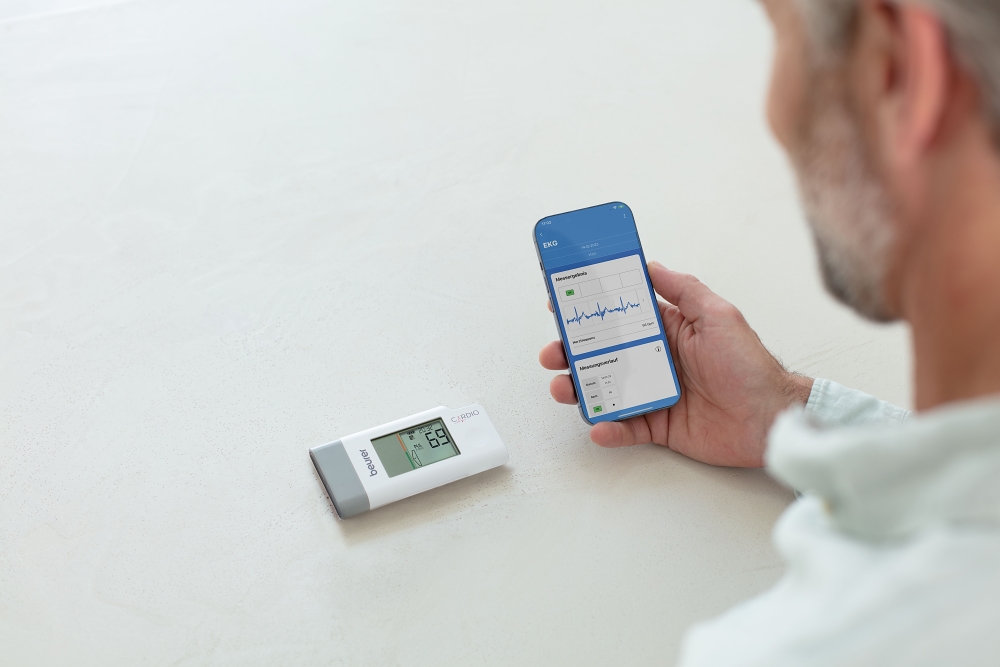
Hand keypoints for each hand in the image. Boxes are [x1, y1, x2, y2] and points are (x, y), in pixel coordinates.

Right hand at [539, 262, 812, 467]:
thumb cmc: (749, 365)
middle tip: (553, 353)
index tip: (561, 304)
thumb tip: (651, 264)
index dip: (590, 311)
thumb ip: (683, 289)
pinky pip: (626, 428)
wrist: (770, 418)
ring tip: (563, 388)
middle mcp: (655, 361)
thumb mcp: (717, 315)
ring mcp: (654, 394)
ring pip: (606, 390)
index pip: (619, 316)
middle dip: (571, 353)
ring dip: (579, 390)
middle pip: (602, 355)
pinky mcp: (659, 426)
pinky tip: (599, 426)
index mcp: (667, 331)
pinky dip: (609, 428)